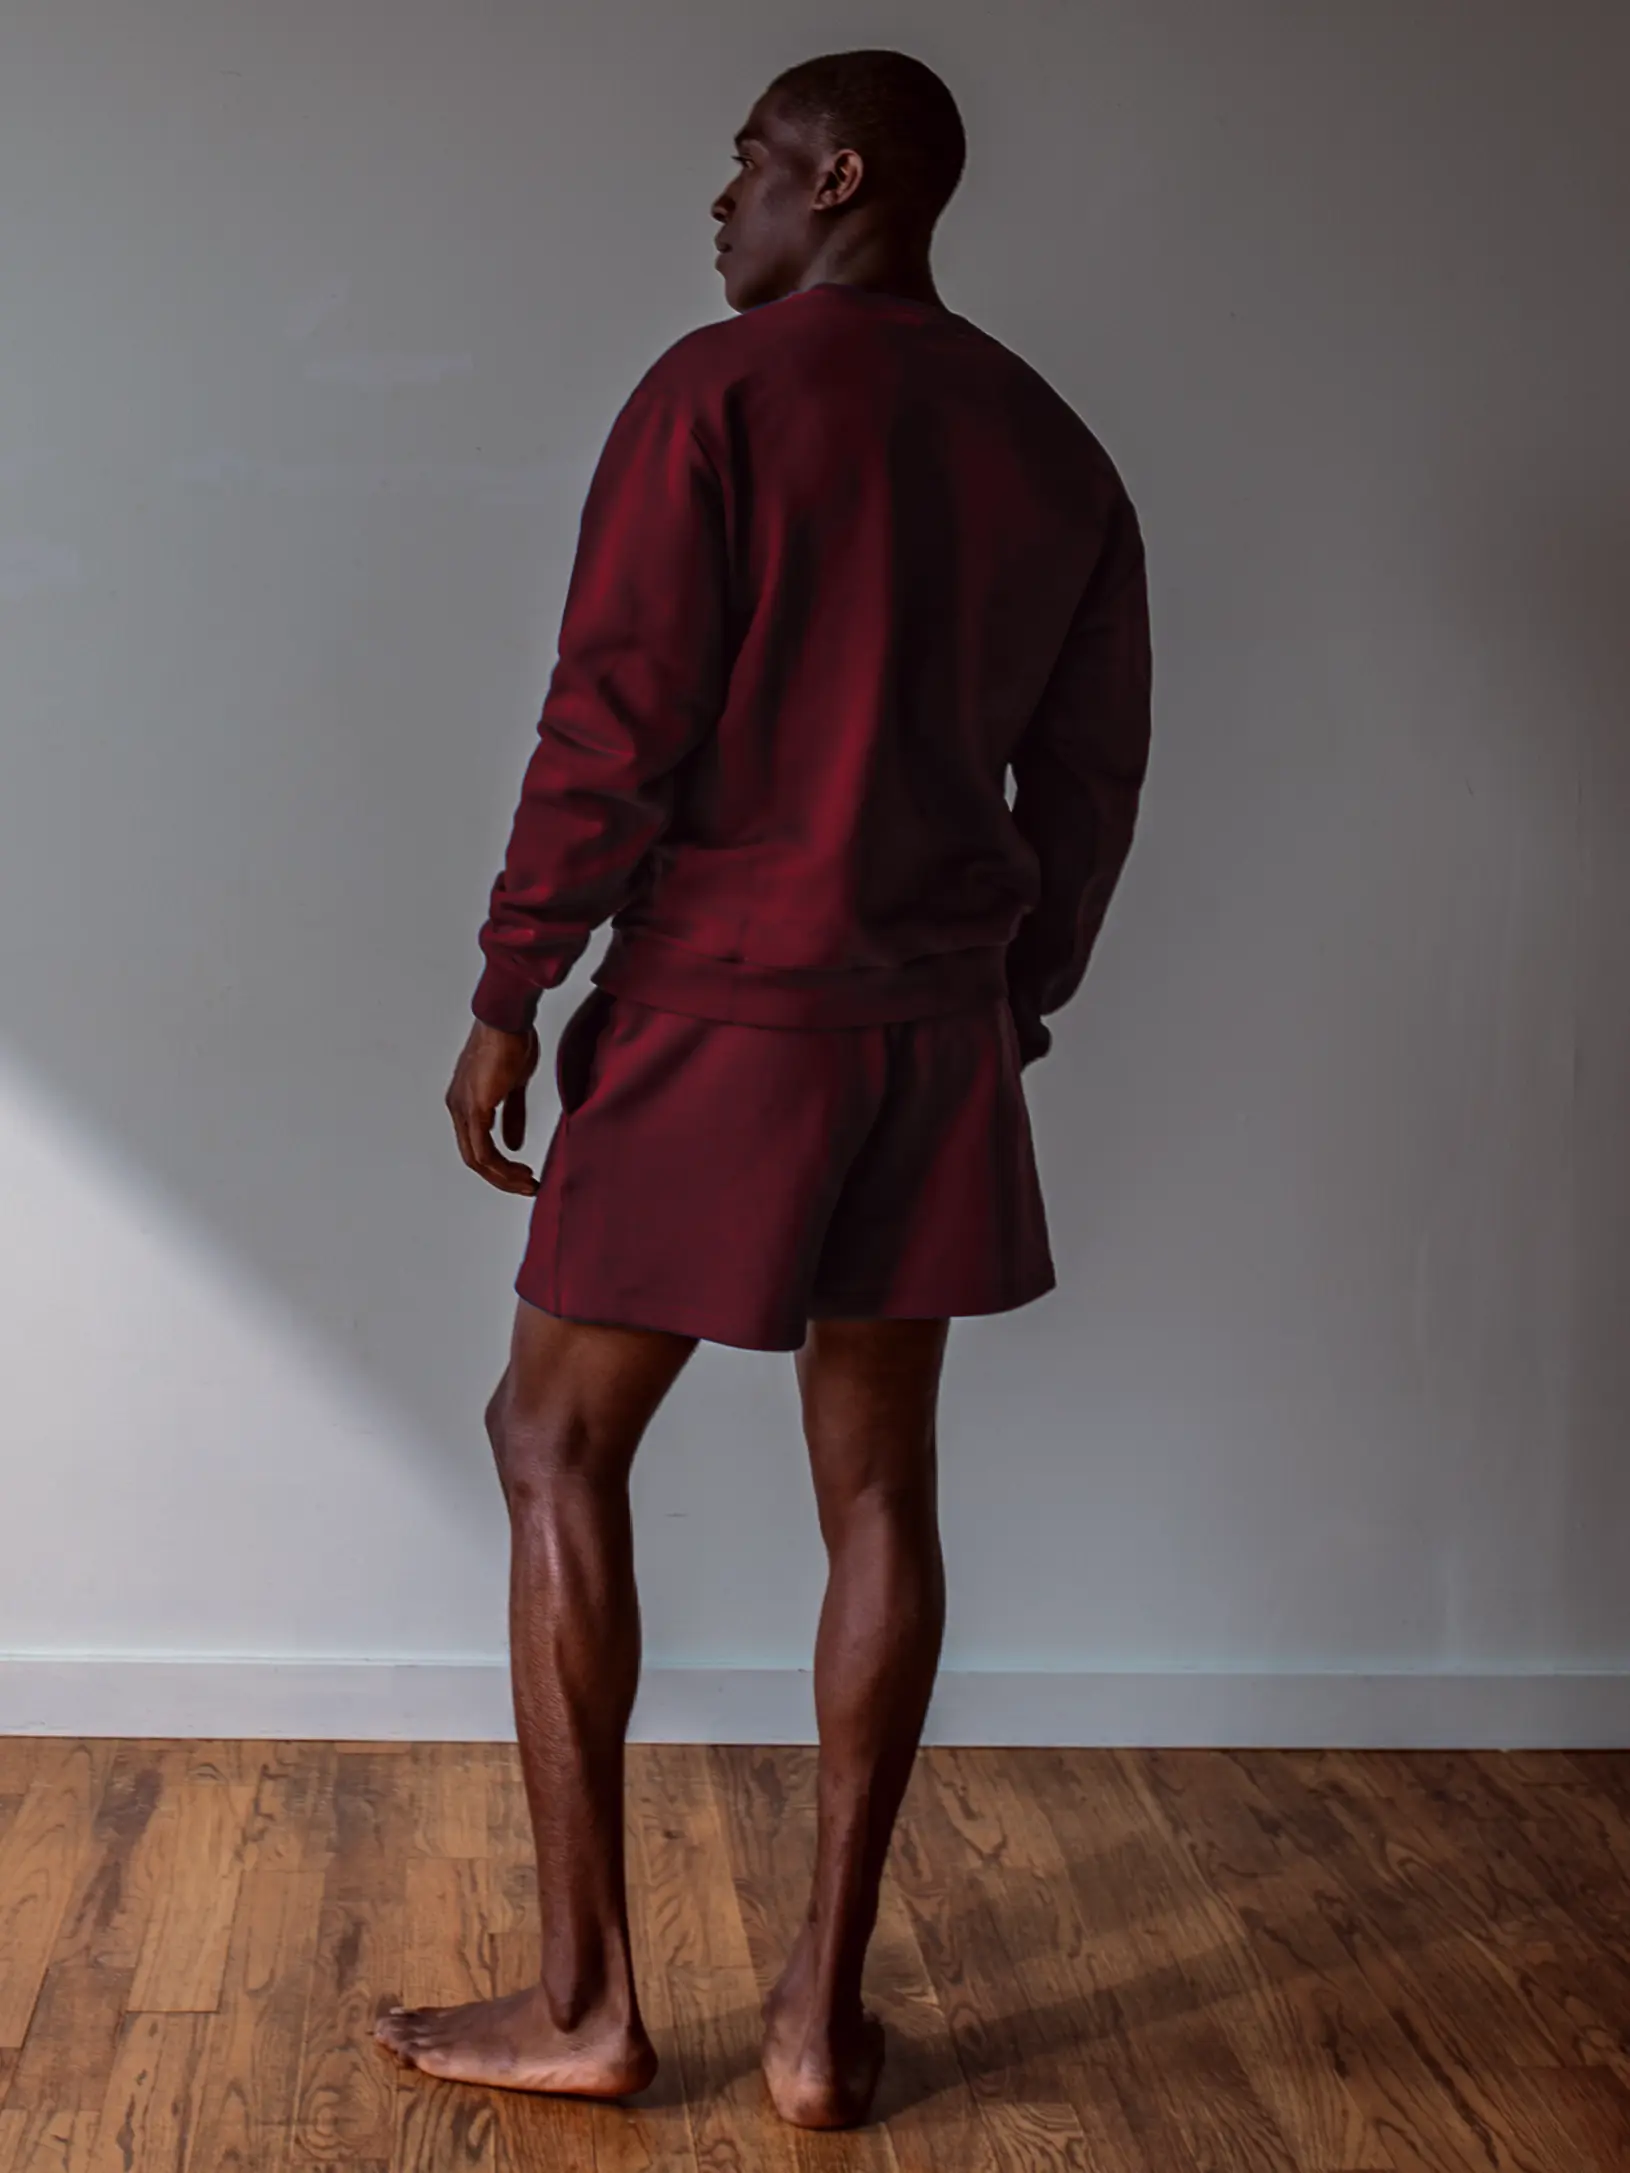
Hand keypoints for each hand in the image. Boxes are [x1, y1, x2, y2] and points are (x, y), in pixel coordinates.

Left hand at [446, 1020, 540, 1193]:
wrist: (507, 1020)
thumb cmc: (511, 1042)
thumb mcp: (513, 1085)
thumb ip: (512, 1116)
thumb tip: (514, 1143)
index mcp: (464, 1101)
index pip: (475, 1144)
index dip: (497, 1165)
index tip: (521, 1174)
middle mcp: (458, 1107)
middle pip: (473, 1157)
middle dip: (500, 1178)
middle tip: (525, 1186)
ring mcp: (463, 1108)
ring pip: (477, 1159)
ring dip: (503, 1177)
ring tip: (527, 1183)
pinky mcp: (475, 1107)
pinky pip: (484, 1149)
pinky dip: (501, 1166)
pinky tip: (519, 1170)